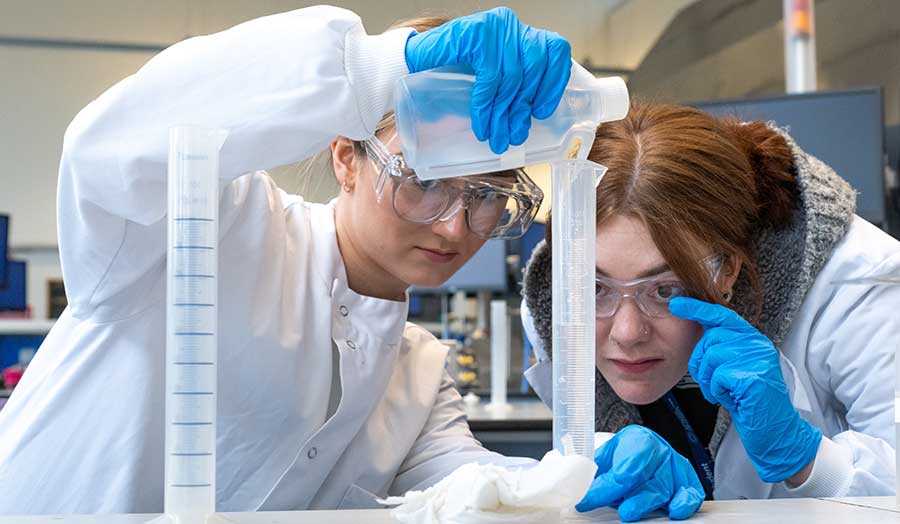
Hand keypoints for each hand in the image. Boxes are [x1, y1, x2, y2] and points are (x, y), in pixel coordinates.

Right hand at [404, 7, 570, 153]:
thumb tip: (524, 125)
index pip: (554, 52)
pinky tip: (481, 122)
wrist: (409, 61)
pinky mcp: (477, 33)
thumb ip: (508, 92)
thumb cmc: (448, 73)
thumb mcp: (487, 82)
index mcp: (519, 35)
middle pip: (535, 69)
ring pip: (514, 76)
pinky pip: (490, 75)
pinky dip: (486, 103)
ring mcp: (495, 27)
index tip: (541, 112)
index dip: (553, 83)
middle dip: (522, 108)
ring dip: (504, 112)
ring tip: (496, 136)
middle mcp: (511, 26)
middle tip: (512, 135)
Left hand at [576, 425, 704, 521]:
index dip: (607, 486)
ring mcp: (676, 467)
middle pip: (646, 479)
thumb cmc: (624, 455)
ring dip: (647, 504)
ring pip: (664, 489)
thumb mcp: (607, 456)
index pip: (624, 466)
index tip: (587, 499)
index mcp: (638, 440)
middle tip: (621, 511)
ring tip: (629, 513)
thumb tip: (577, 488)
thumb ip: (596, 470)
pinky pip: (691, 494)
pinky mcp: (688, 482)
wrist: (646, 450)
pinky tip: (674, 511)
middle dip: (632, 497)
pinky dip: (684, 503)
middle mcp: (660, 452)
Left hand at [669, 297, 821, 482]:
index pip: (722, 315)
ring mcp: (758, 359)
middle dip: (701, 363)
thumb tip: (699, 332)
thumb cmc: (750, 402)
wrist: (775, 432)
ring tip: (726, 392)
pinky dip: (717, 391)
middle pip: (710, 339)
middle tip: (714, 383)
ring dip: (710, 380)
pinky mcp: (754, 376)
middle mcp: (758, 344)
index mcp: (753, 340)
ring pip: (711, 357)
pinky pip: (718, 376)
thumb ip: (721, 349)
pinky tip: (732, 399)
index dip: (697, 309)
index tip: (677, 304)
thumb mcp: (735, 368)